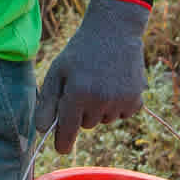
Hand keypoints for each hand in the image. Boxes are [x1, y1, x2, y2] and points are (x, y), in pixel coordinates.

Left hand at [35, 0, 148, 154]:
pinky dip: (118, 105)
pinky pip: (123, 115)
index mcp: (77, 93)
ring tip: (100, 82)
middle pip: (86, 124)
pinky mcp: (136, 99)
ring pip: (104, 120)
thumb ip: (47, 101)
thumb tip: (42, 130)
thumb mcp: (57, 71)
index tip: (61, 149)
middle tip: (83, 86)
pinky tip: (115, 84)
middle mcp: (100, 100)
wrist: (114, 30)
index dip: (63, 142)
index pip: (68, 130)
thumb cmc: (80, 51)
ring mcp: (120, 101)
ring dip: (100, 108)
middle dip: (81, 112)